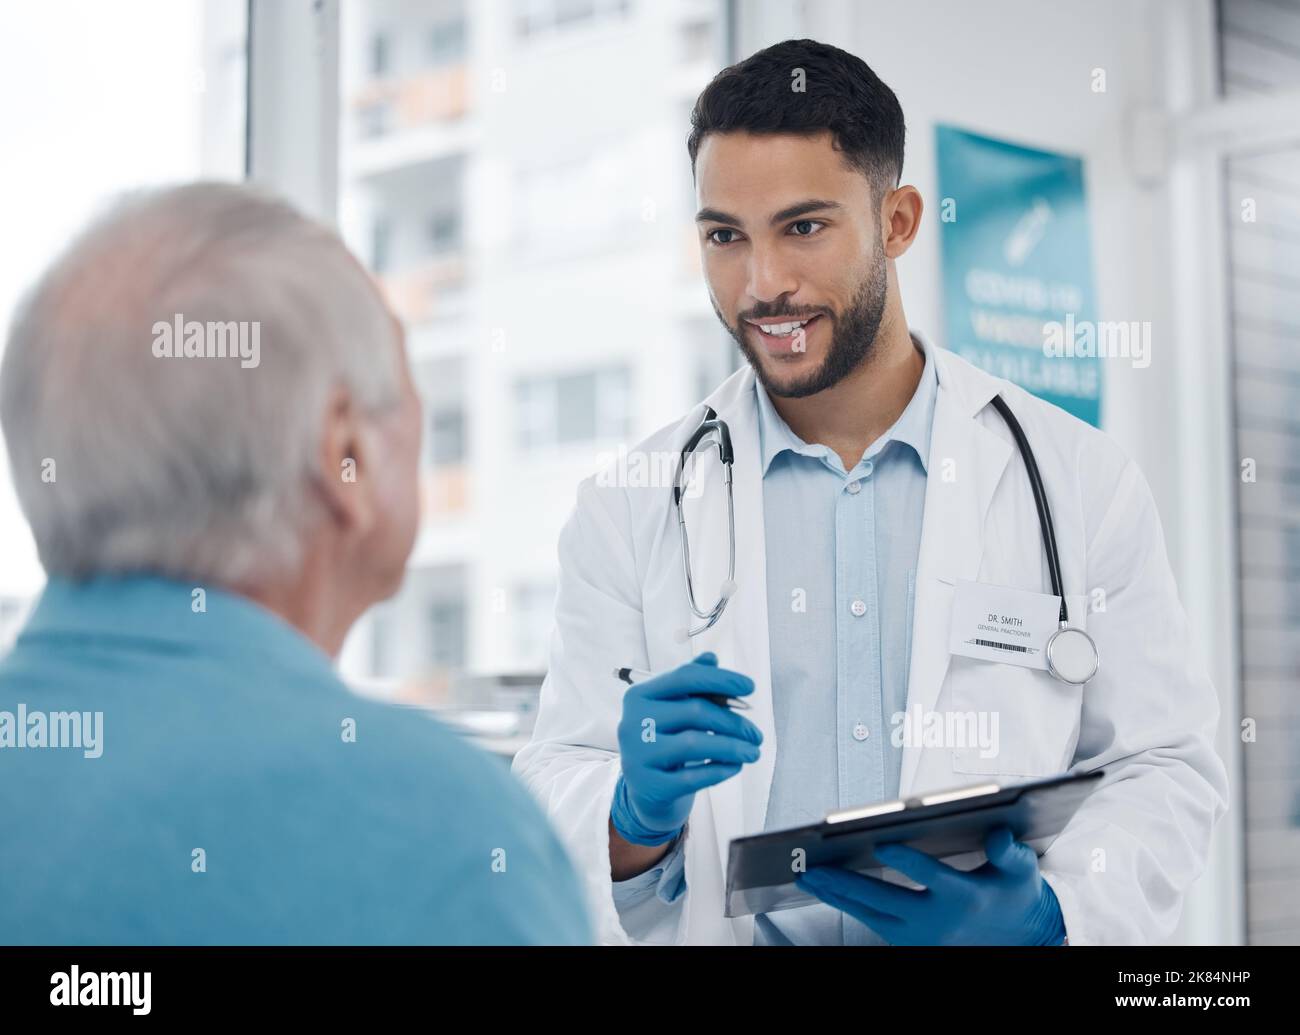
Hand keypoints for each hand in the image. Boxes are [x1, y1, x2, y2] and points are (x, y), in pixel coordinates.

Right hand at [611, 652, 760, 844]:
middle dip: (733, 722)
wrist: (645, 787)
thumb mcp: (674, 707)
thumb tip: (711, 658)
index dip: (720, 679)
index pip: (684, 677)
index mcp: (639, 695)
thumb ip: (692, 682)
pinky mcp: (649, 784)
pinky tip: (735, 766)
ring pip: (695, 744)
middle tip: (756, 734)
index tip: (750, 687)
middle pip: (694, 711)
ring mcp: (638, 755)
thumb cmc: (665, 738)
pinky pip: (693, 777)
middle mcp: (633, 722)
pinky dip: (720, 770)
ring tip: (753, 752)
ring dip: (732, 747)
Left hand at [795, 826, 1065, 944]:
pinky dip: (846, 904)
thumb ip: (1010, 852)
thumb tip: (997, 834)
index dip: (906, 860)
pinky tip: (826, 888)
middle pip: (886, 901)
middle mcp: (938, 920)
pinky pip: (871, 922)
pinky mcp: (909, 942)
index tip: (881, 843)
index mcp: (965, 897)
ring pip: (871, 915)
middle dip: (848, 884)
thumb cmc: (1012, 895)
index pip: (931, 877)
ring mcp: (921, 935)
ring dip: (838, 895)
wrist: (1016, 937)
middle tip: (816, 869)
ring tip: (808, 877)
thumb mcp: (1021, 873)